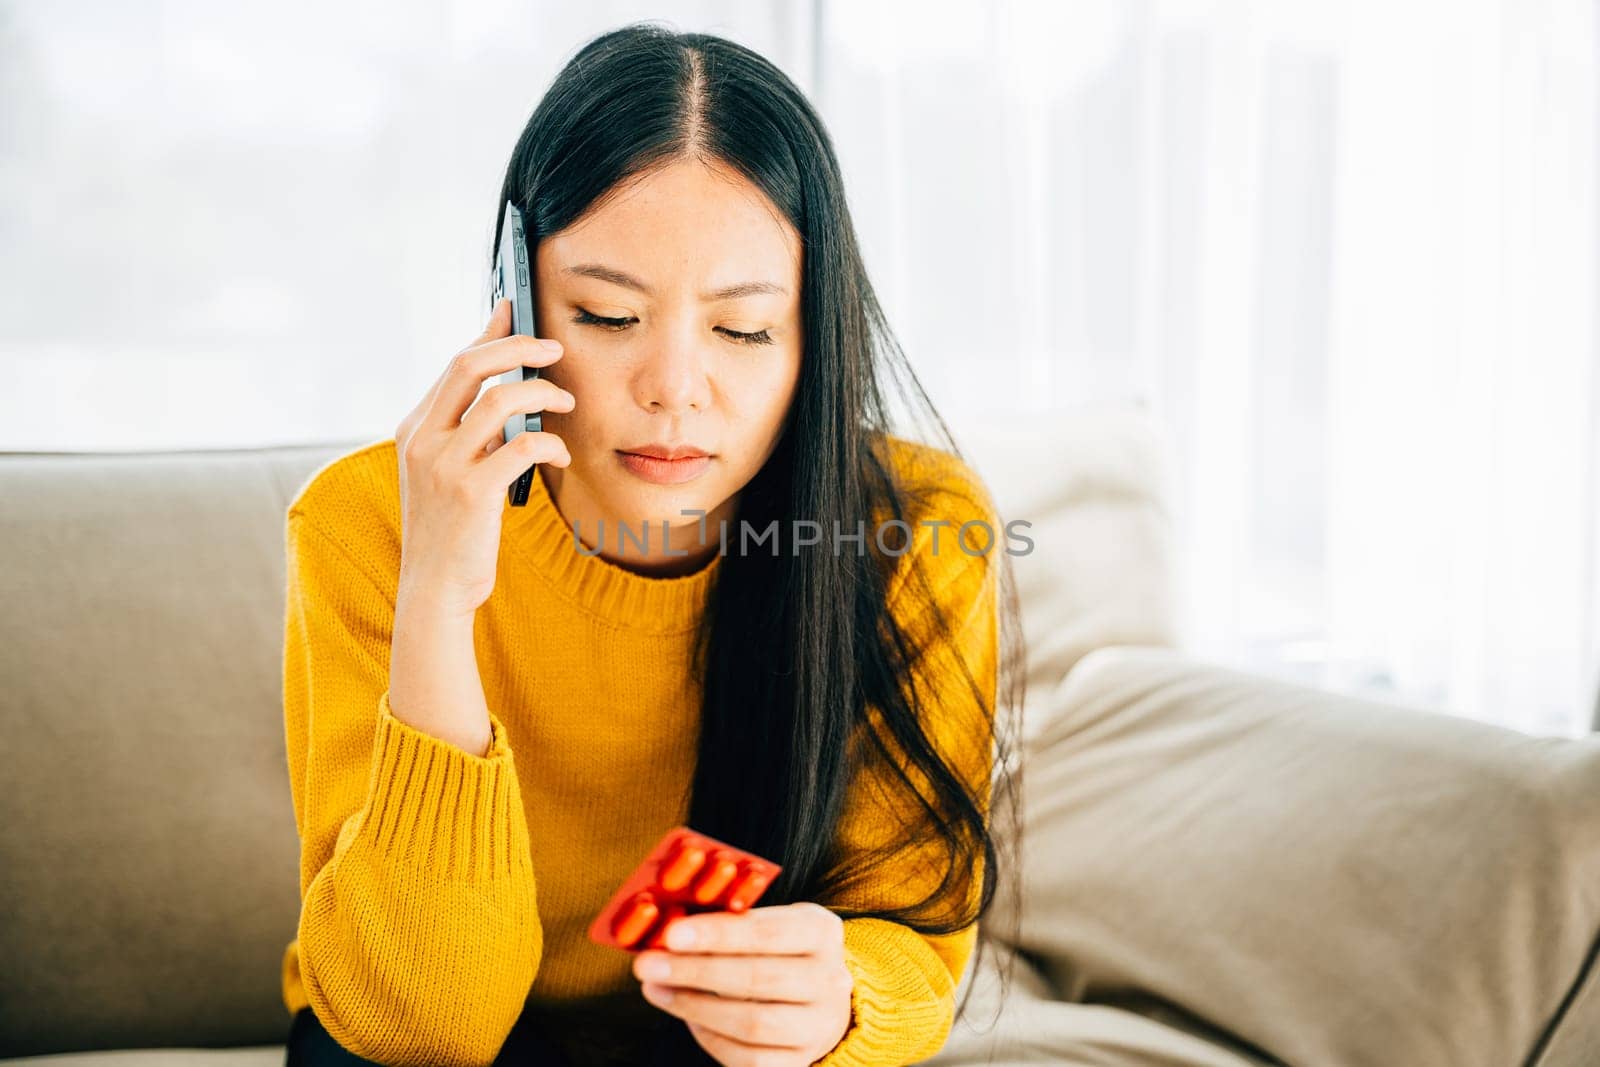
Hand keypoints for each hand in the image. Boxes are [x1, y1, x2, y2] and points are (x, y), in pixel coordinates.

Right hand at [392, 296, 574, 618]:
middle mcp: (423, 439)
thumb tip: (508, 389)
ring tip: (565, 406)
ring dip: (543, 395)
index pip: (456, 364)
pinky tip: (560, 458)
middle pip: (470, 364)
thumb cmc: (451, 528)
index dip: (489, 333)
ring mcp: (444, 464)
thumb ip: (469, 431)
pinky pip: (523, 446)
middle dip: (518, 346)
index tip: (514, 308)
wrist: (436, 586)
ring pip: (501, 399)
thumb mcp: (449, 471)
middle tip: (554, 349)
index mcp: (415, 428)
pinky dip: (550, 445)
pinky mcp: (471, 491)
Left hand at [632, 902, 854, 1065]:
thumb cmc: (780, 953)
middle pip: (758, 979)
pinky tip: (687, 1017)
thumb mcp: (770, 922)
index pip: (769, 932)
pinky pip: (748, 1058)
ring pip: (752, 1023)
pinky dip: (710, 1038)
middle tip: (648, 964)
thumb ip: (730, 922)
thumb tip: (668, 928)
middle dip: (695, 971)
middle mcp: (828, 980)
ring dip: (694, 1006)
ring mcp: (817, 1026)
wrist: (822, 1001)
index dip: (719, 934)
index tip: (672, 934)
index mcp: (821, 933)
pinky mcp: (798, 1061)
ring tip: (656, 989)